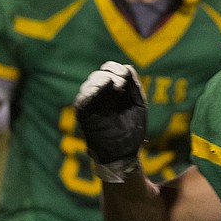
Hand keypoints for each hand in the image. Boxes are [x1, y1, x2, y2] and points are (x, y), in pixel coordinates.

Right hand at [74, 61, 146, 182]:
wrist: (124, 153)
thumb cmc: (132, 132)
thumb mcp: (138, 105)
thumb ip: (134, 86)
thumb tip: (127, 67)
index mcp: (111, 92)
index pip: (108, 70)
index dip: (116, 69)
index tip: (126, 78)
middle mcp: (99, 96)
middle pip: (99, 74)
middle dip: (111, 73)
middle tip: (121, 84)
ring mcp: (90, 105)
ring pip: (90, 83)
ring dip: (102, 80)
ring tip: (115, 86)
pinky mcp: (83, 115)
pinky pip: (82, 99)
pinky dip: (90, 91)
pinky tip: (102, 88)